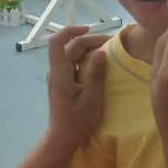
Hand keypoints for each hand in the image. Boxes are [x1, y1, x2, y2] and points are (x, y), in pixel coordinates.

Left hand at [44, 26, 110, 157]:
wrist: (63, 138)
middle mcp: (56, 71)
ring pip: (71, 54)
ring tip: (108, 52)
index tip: (90, 29)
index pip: (56, 42)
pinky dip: (86, 59)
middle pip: (69, 46)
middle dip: (89, 41)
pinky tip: (99, 64)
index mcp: (60, 73)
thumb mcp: (92, 99)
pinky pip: (73, 63)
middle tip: (111, 44)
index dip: (71, 30)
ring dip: (88, 49)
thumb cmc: (77, 122)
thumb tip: (101, 52)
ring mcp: (58, 76)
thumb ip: (96, 74)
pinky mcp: (63, 82)